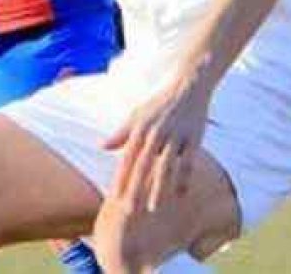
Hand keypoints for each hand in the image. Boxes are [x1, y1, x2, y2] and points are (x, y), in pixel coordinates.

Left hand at [103, 76, 212, 212]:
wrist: (187, 86)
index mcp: (139, 129)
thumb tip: (101, 147)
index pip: (127, 158)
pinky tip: (180, 195)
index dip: (121, 177)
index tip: (114, 196)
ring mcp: (175, 136)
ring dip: (158, 189)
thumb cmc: (158, 103)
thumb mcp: (136, 115)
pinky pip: (188, 163)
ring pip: (165, 167)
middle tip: (129, 209)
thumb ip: (121, 133)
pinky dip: (184, 179)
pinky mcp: (194, 138)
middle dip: (136, 188)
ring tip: (153, 208)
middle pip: (143, 166)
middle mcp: (155, 134)